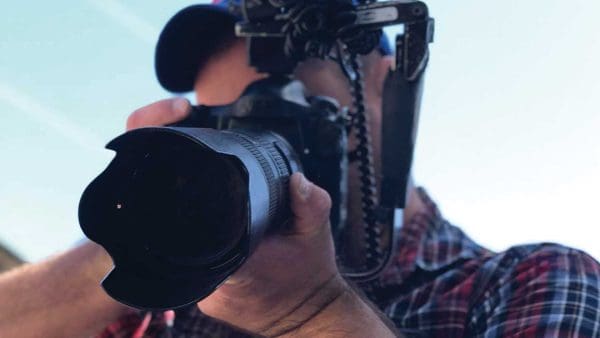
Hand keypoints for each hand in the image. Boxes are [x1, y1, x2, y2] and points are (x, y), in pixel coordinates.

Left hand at [126, 98, 393, 336]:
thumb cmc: (312, 273)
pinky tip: (231, 254)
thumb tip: (296, 179)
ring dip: (212, 242)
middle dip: (212, 223)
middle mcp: (219, 286)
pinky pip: (202, 272)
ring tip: (233, 235)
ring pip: (198, 256)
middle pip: (199, 240)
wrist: (311, 317)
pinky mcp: (209, 305)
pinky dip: (214, 259)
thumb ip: (310, 203)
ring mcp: (211, 299)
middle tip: (231, 213)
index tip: (215, 196)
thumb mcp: (316, 233)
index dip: (206, 209)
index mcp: (242, 264)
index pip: (205, 230)